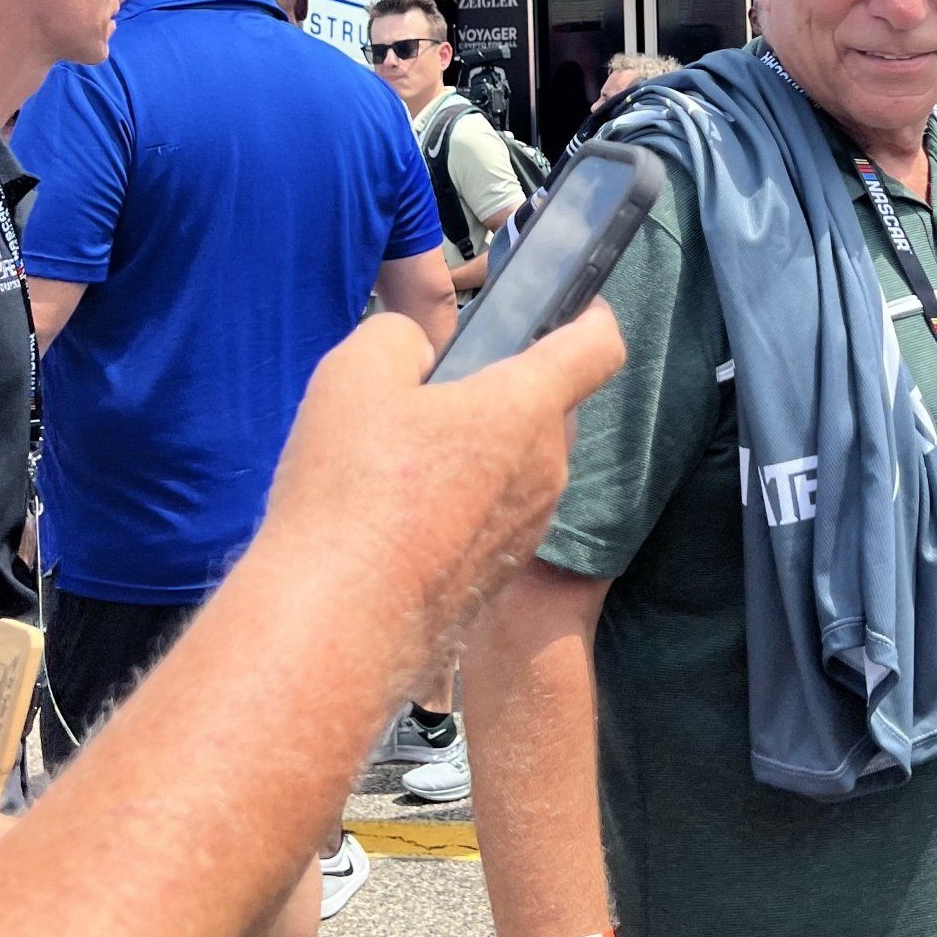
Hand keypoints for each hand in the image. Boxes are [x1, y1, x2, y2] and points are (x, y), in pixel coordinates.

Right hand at [267, 302, 624, 643]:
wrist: (339, 627)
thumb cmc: (353, 493)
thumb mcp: (355, 374)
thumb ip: (398, 338)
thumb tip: (416, 354)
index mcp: (526, 410)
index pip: (597, 348)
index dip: (590, 317)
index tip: (569, 308)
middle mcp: (545, 470)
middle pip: (543, 407)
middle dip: (497, 390)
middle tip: (431, 393)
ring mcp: (526, 529)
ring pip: (514, 464)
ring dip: (474, 451)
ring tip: (398, 461)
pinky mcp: (498, 574)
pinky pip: (491, 516)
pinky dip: (458, 504)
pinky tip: (395, 517)